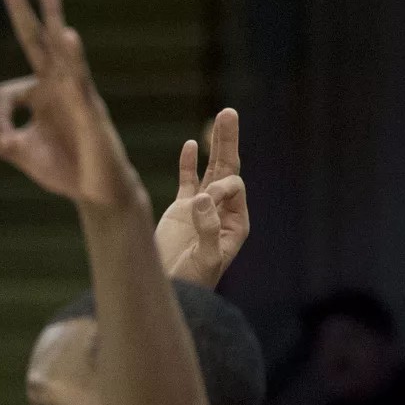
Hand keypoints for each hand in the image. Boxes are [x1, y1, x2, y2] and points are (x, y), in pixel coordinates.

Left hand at [0, 0, 140, 209]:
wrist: (96, 191)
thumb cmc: (63, 167)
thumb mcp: (21, 154)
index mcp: (41, 93)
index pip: (3, 92)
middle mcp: (59, 84)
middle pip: (38, 40)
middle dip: (24, 9)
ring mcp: (76, 93)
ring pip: (62, 48)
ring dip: (53, 18)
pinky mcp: (90, 110)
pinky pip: (80, 79)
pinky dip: (73, 59)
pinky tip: (68, 38)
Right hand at [155, 108, 248, 287]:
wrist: (170, 291)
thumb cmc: (193, 281)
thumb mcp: (205, 258)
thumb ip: (207, 227)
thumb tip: (201, 197)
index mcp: (235, 222)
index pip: (233, 188)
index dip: (220, 187)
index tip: (201, 201)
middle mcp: (222, 210)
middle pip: (228, 169)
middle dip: (228, 142)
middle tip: (229, 113)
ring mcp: (201, 208)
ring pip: (211, 169)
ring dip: (214, 145)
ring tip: (222, 117)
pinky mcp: (181, 211)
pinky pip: (188, 180)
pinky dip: (189, 163)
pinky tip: (191, 144)